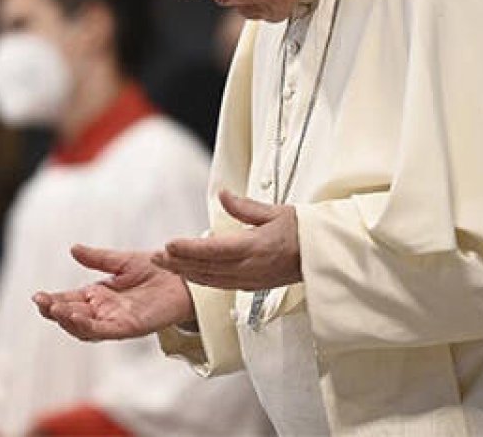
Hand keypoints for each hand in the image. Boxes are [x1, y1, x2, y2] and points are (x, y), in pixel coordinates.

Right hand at [33, 245, 195, 341]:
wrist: (186, 277)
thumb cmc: (158, 270)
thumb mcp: (122, 260)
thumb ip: (98, 257)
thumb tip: (73, 248)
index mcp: (99, 296)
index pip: (69, 300)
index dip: (52, 300)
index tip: (37, 296)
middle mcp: (104, 311)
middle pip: (72, 316)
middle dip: (54, 312)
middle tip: (41, 302)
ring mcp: (116, 321)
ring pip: (85, 328)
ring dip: (69, 321)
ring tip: (55, 310)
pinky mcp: (132, 327)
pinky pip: (107, 331)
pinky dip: (90, 326)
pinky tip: (78, 317)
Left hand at [151, 190, 301, 290]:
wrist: (326, 256)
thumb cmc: (305, 231)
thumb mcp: (277, 211)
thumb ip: (245, 207)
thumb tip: (223, 195)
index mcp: (257, 247)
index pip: (215, 250)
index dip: (189, 249)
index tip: (169, 244)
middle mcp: (252, 268)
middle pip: (207, 268)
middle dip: (179, 263)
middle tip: (156, 257)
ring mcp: (252, 280)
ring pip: (211, 280)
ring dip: (187, 273)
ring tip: (166, 264)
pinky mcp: (254, 287)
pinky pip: (222, 285)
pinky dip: (203, 280)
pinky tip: (191, 274)